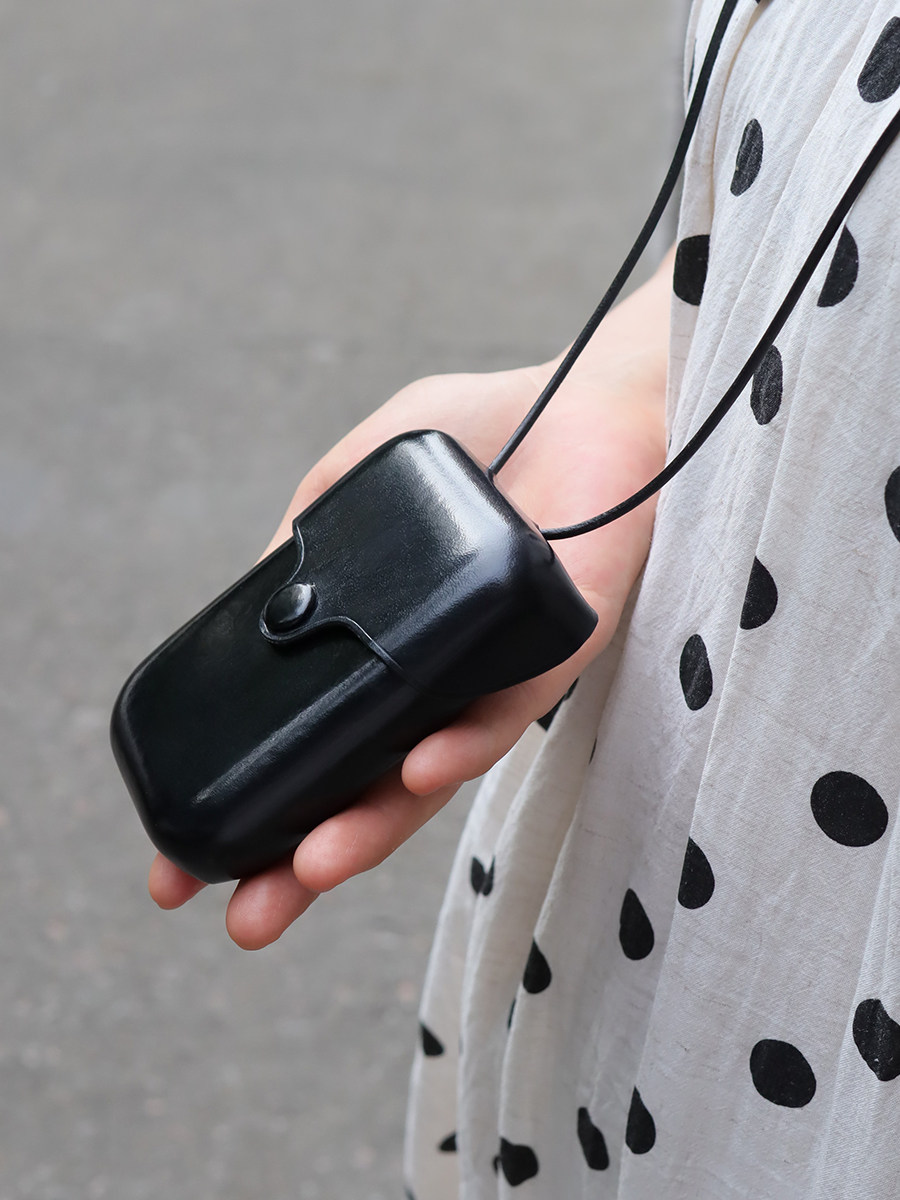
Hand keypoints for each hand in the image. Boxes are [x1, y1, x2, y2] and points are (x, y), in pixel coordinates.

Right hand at [149, 255, 671, 946]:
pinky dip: (461, 740)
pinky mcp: (559, 646)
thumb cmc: (486, 432)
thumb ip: (305, 542)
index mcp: (395, 656)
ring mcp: (500, 675)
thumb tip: (251, 604)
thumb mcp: (358, 483)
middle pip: (367, 793)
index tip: (181, 868)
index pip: (320, 750)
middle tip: (240, 918)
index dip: (257, 811)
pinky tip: (417, 768)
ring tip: (307, 868)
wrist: (589, 395)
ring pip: (432, 774)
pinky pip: (512, 707)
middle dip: (300, 864)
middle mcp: (445, 683)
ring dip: (369, 825)